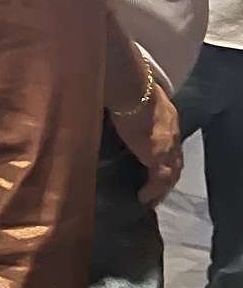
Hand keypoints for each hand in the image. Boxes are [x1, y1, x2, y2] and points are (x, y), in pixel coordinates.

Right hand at [110, 82, 181, 206]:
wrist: (130, 89)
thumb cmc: (124, 89)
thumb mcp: (132, 101)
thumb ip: (129, 112)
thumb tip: (112, 116)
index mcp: (167, 118)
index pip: (170, 144)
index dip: (164, 157)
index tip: (155, 168)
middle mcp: (172, 135)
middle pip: (175, 162)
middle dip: (167, 177)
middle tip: (156, 191)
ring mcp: (168, 147)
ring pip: (171, 174)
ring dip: (162, 187)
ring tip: (150, 199)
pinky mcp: (158, 157)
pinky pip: (158, 180)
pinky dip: (152, 191)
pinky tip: (143, 198)